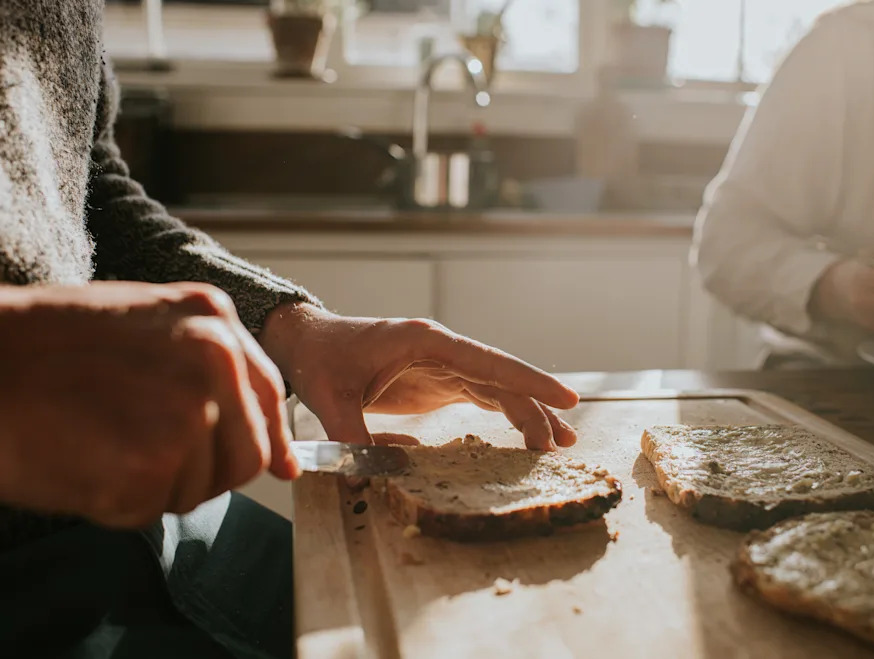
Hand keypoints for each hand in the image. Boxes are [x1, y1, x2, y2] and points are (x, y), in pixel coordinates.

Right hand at [0, 282, 296, 527]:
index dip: (266, 437)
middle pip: (248, 454)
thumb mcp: (146, 329)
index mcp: (215, 320)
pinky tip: (84, 464)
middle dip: (208, 469)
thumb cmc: (45, 346)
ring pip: (204, 488)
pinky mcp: (150, 466)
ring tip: (103, 445)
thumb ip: (218, 378)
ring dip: (160, 485)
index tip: (273, 465)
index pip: (269, 397)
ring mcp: (186, 413)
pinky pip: (155, 509)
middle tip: (148, 456)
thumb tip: (284, 461)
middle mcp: (214, 361)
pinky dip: (121, 503)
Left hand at [259, 304, 579, 450]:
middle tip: (565, 441)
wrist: (308, 343)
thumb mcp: (328, 396)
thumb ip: (351, 434)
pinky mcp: (439, 382)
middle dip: (536, 407)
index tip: (565, 397)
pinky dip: (507, 413)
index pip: (487, 361)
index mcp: (424, 342)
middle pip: (502, 378)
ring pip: (499, 388)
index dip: (528, 379)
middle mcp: (443, 350)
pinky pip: (483, 396)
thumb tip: (368, 477)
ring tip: (559, 443)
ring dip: (528, 413)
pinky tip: (527, 434)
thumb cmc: (320, 360)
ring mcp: (444, 365)